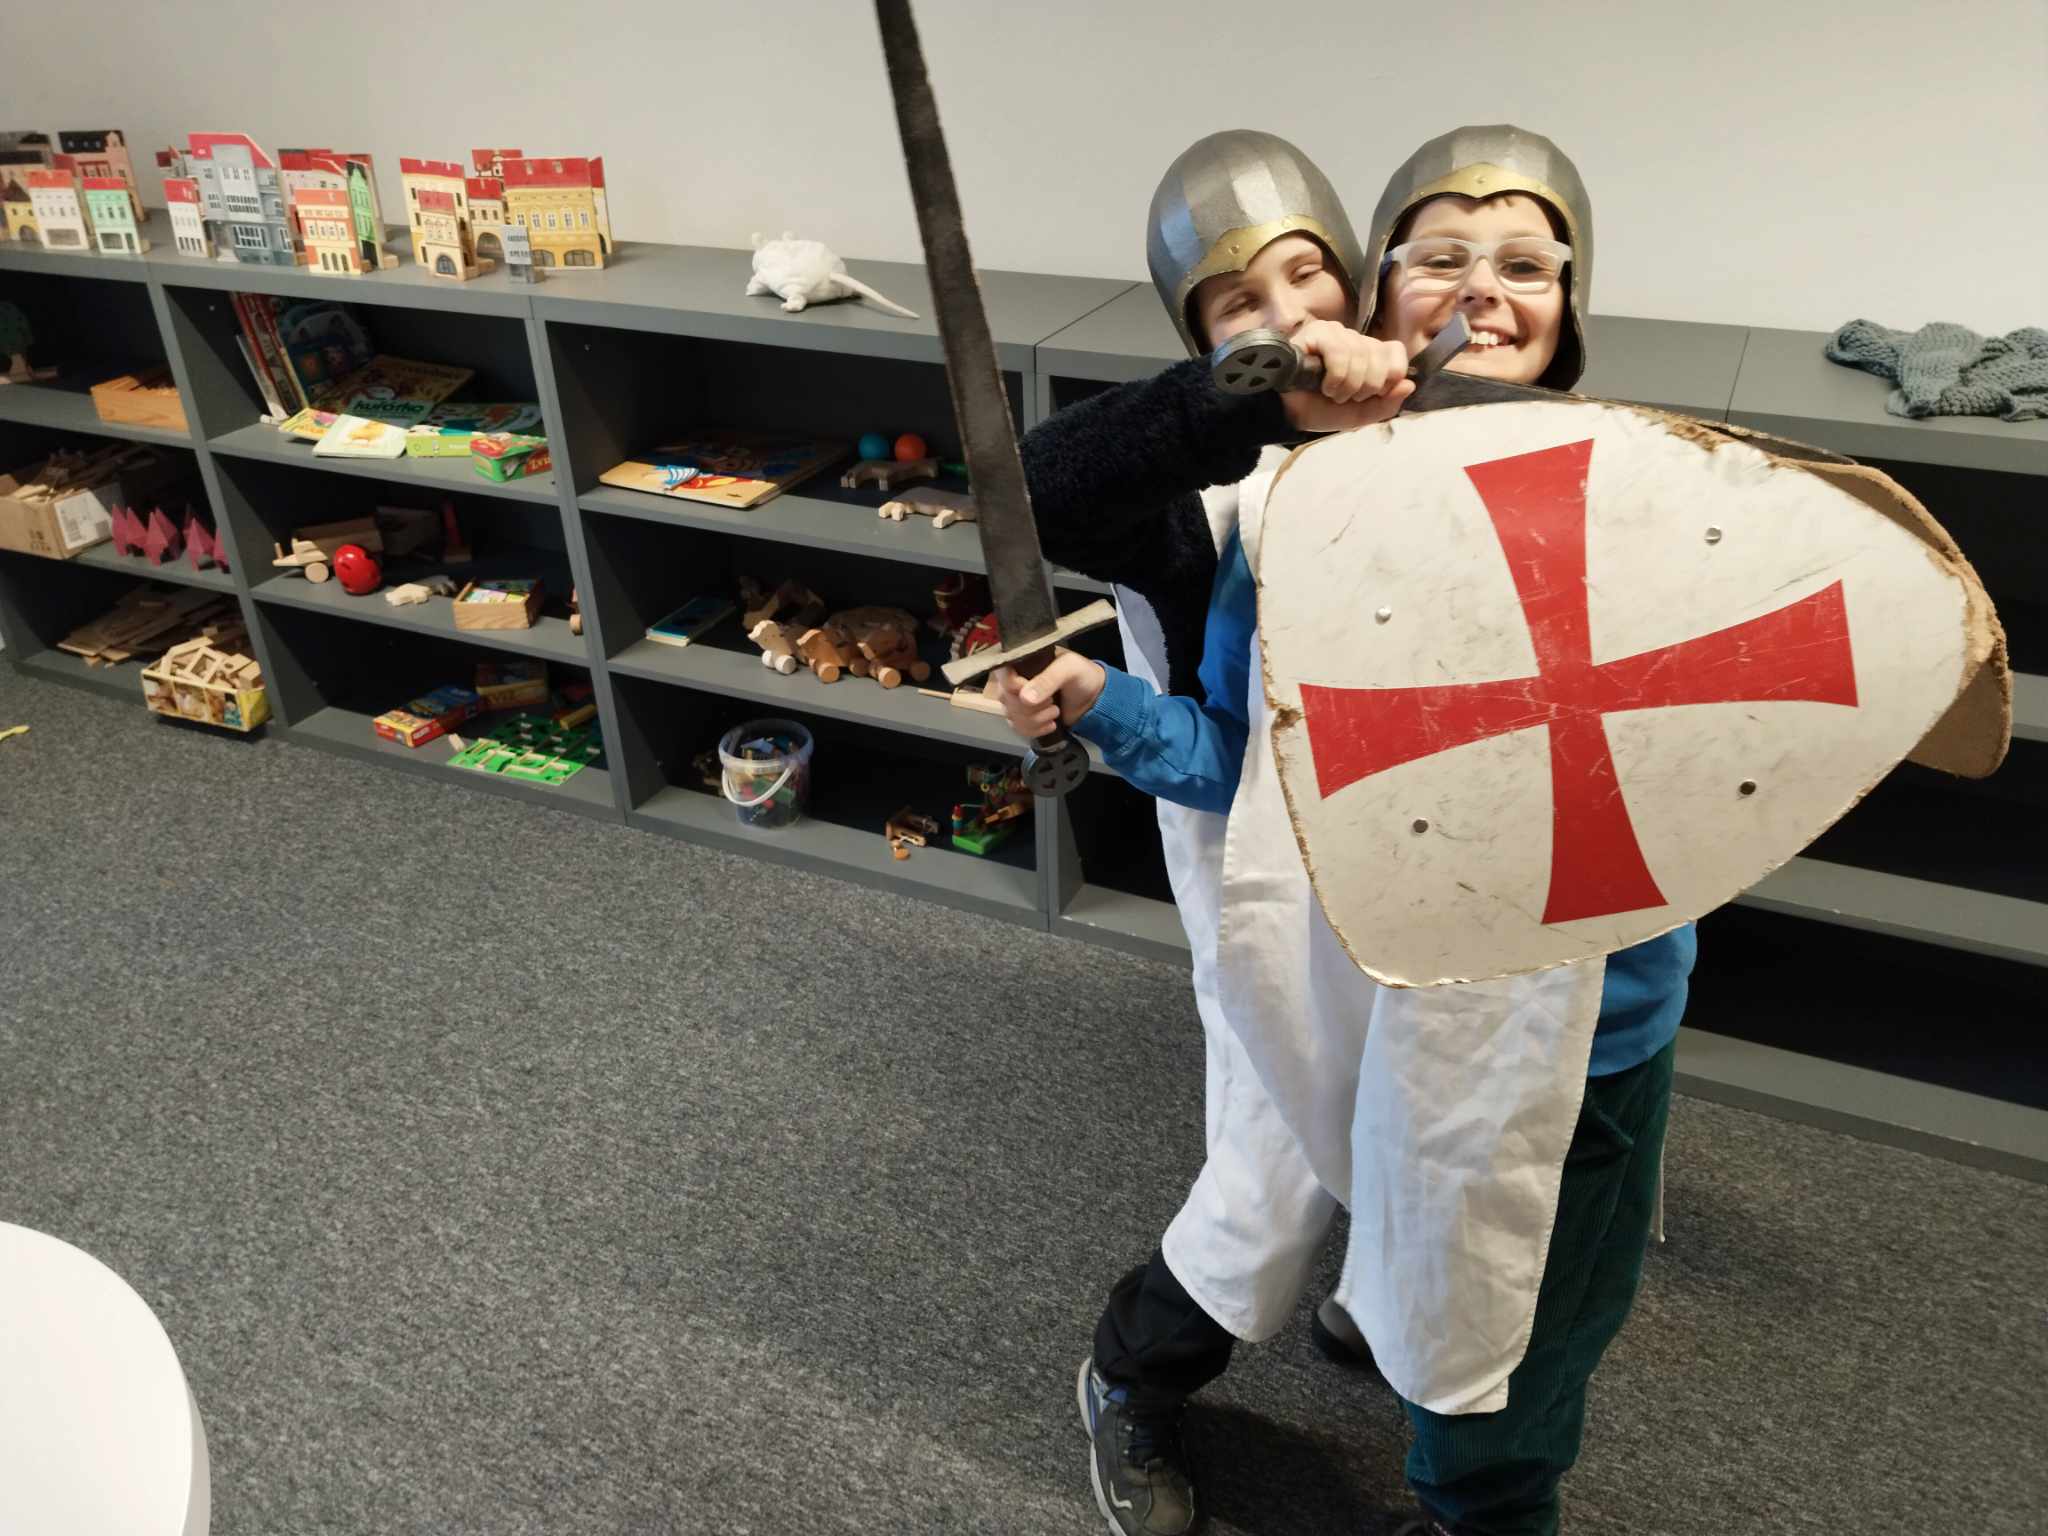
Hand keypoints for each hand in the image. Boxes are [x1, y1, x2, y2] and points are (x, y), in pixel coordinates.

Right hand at [994, 650, 1105, 739]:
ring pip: (1011, 716)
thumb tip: (1025, 698)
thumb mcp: (1069, 669)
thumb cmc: (1083, 675)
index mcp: (1024, 661)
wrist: (1096, 699)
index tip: (1032, 690)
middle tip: (1053, 701)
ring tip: (1055, 712)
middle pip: (1005, 698)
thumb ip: (1048, 680)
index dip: (1015, 686)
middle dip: (1031, 706)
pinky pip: (1017, 728)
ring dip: (1035, 719)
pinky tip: (1051, 724)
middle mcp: (1016, 679)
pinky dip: (1035, 730)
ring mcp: (1019, 700)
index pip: (1002, 674)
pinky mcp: (1024, 717)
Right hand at [1283, 321, 1414, 431]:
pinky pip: (1339, 352)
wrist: (1290, 416)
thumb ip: (1388, 404)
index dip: (1389, 376)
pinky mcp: (1317, 333)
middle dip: (1365, 387)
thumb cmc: (1323, 410)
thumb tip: (1409, 385)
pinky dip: (1335, 377)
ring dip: (1346, 386)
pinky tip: (1322, 385)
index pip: (1396, 352)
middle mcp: (1356, 339)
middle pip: (1380, 358)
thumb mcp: (1361, 415)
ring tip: (1332, 393)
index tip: (1373, 393)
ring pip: (1360, 357)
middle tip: (1347, 397)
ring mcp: (1337, 333)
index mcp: (1370, 354)